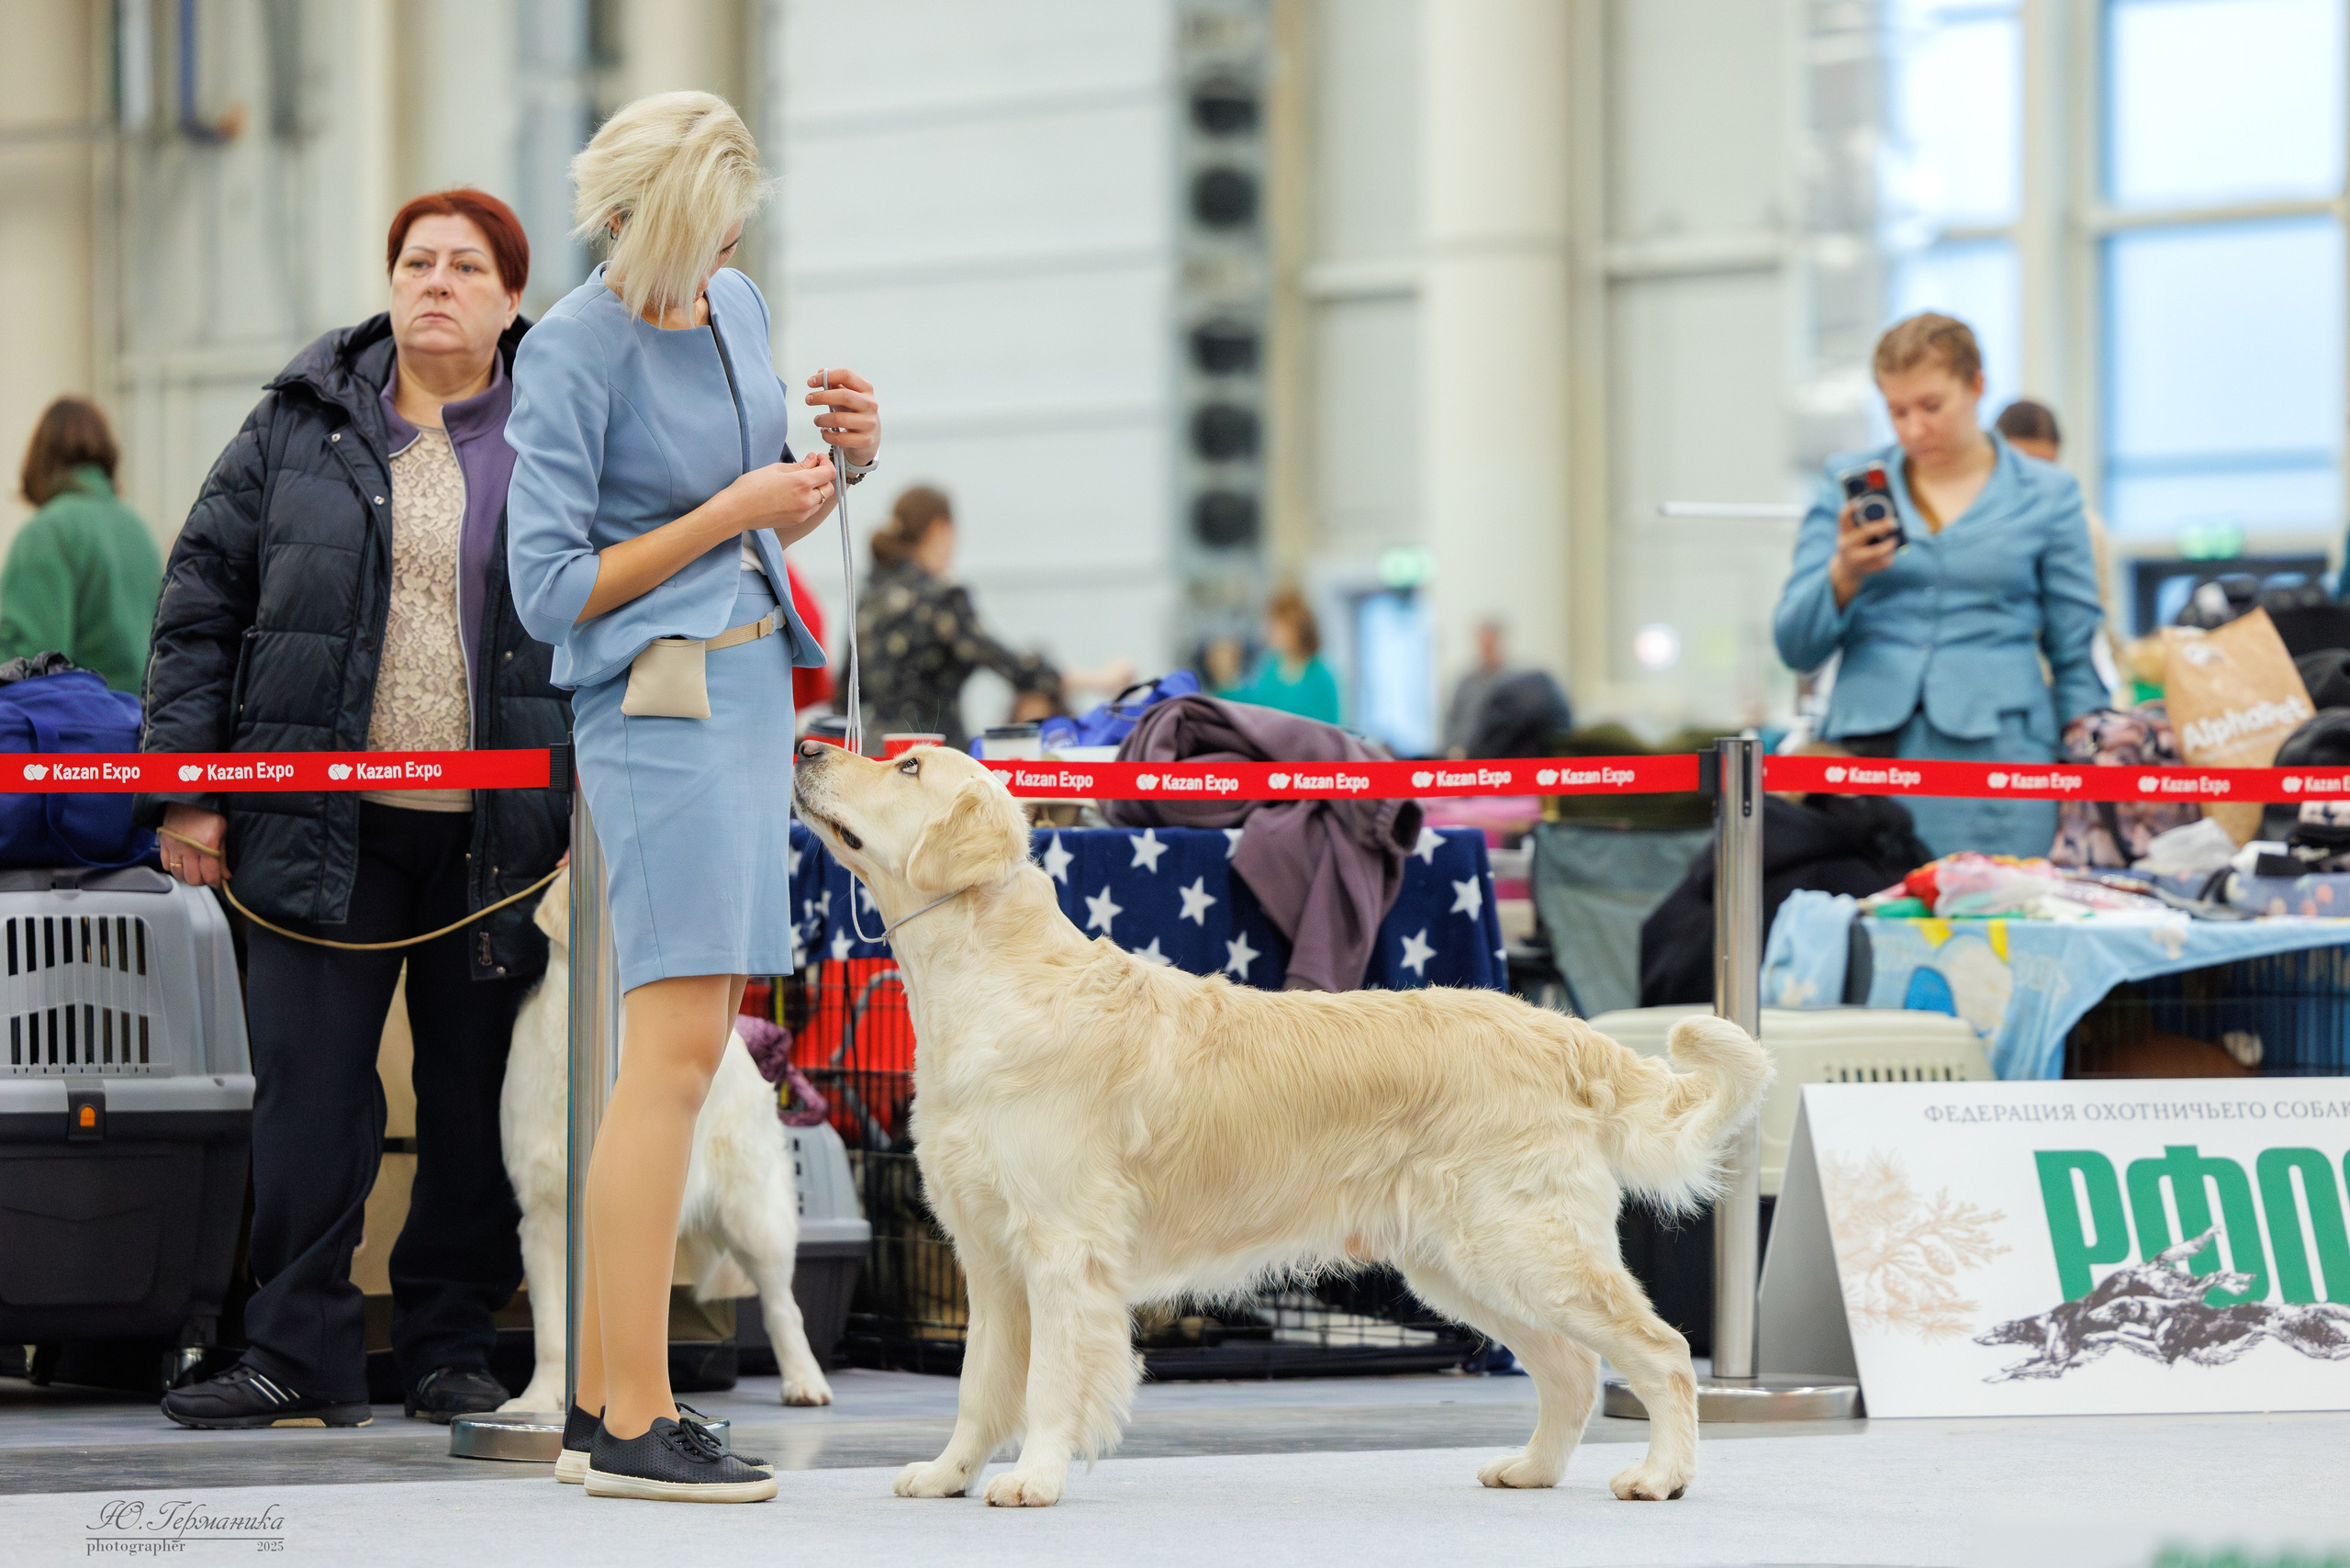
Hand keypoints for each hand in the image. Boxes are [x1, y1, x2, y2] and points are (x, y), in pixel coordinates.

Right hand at [160, 805, 225, 888]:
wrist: (185, 799)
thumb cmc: (207, 814)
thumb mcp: (222, 831)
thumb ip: (223, 855)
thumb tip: (226, 876)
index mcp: (207, 845)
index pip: (210, 875)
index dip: (215, 882)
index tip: (217, 881)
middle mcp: (189, 849)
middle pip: (193, 879)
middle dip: (202, 881)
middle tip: (206, 876)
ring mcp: (174, 848)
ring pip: (178, 875)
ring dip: (187, 876)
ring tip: (194, 871)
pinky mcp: (164, 845)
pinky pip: (166, 866)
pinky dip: (174, 869)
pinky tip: (182, 864)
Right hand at [723, 452, 837, 548]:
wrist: (737, 510)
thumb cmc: (750, 488)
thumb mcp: (776, 469)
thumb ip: (800, 465)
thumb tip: (813, 460)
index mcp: (801, 483)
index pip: (829, 472)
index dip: (826, 462)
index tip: (818, 458)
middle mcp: (806, 500)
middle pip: (829, 487)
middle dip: (823, 477)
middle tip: (811, 468)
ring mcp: (803, 513)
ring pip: (821, 500)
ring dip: (817, 489)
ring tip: (801, 481)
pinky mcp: (797, 521)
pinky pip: (812, 509)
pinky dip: (810, 500)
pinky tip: (795, 493)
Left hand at [805, 368, 878, 467]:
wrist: (871, 437)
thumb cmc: (855, 413)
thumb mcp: (848, 395)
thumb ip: (835, 383)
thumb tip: (820, 372)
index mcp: (866, 389)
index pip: (846, 375)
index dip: (827, 376)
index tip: (811, 382)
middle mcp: (870, 404)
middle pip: (845, 396)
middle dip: (822, 397)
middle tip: (808, 400)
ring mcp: (869, 423)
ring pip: (840, 419)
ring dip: (822, 419)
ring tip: (817, 420)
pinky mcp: (865, 440)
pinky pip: (840, 439)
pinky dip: (827, 435)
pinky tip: (825, 432)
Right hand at [1828, 499, 1898, 608]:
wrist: (1845, 570)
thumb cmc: (1852, 544)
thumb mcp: (1849, 534)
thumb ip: (1859, 522)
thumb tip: (1885, 512)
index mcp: (1844, 533)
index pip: (1843, 518)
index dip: (1849, 510)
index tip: (1857, 503)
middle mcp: (1847, 545)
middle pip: (1865, 533)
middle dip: (1880, 527)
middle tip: (1893, 522)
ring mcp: (1856, 559)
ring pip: (1876, 552)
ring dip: (1888, 545)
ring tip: (1894, 540)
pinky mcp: (1866, 569)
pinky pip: (1882, 563)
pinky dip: (1889, 557)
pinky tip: (1889, 554)